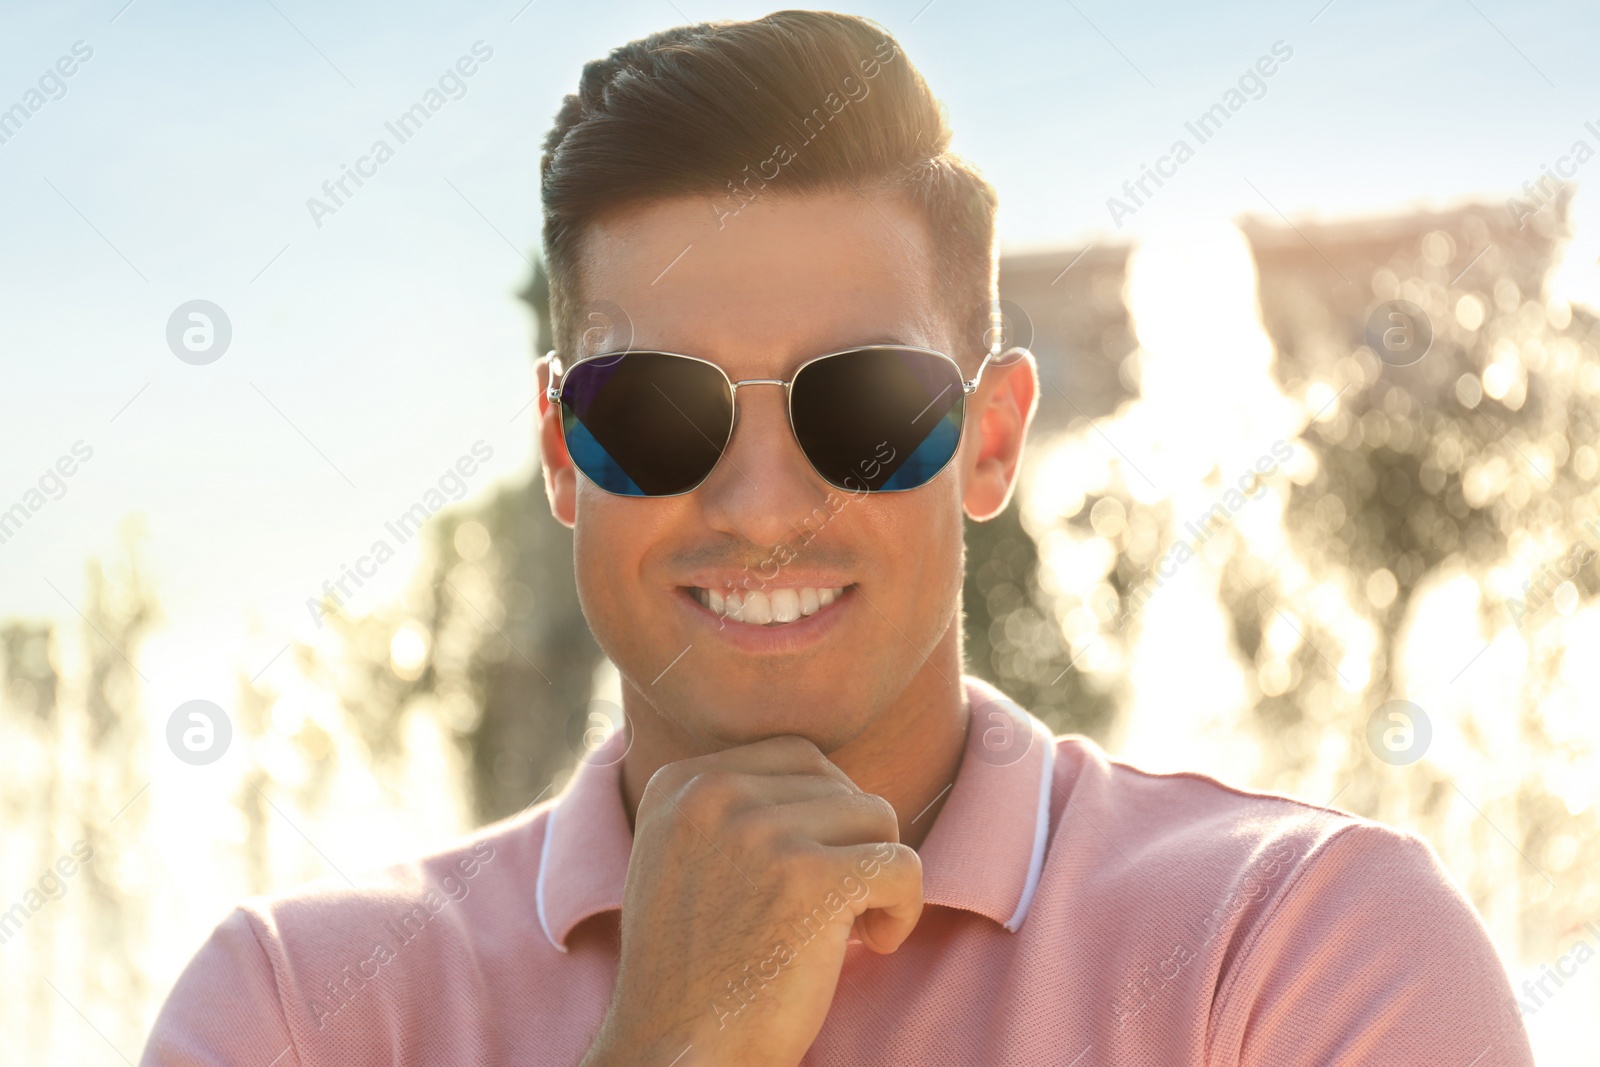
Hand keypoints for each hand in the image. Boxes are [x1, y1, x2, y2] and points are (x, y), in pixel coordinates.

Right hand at [580, 735, 922, 1066]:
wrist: (678, 1055)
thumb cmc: (693, 971)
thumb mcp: (682, 858)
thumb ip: (733, 808)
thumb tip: (831, 781)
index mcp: (681, 782)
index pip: (796, 757)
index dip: (825, 813)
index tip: (811, 874)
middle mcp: (714, 794)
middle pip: (839, 785)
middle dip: (851, 844)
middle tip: (833, 909)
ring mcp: (762, 833)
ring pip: (877, 817)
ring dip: (878, 873)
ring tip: (851, 927)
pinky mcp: (809, 880)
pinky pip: (902, 864)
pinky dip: (905, 907)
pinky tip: (876, 943)